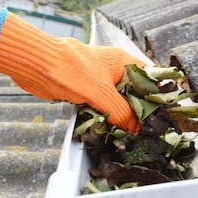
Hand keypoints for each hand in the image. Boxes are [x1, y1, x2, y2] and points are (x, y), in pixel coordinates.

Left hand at [0, 9, 145, 132]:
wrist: (37, 66)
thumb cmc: (69, 70)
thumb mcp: (100, 92)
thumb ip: (120, 111)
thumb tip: (134, 129)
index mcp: (123, 62)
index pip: (149, 78)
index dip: (156, 96)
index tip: (161, 116)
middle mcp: (114, 71)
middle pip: (133, 93)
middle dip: (137, 111)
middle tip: (145, 131)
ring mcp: (100, 82)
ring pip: (116, 102)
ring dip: (120, 117)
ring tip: (129, 134)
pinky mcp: (87, 92)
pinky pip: (101, 107)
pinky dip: (105, 118)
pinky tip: (110, 130)